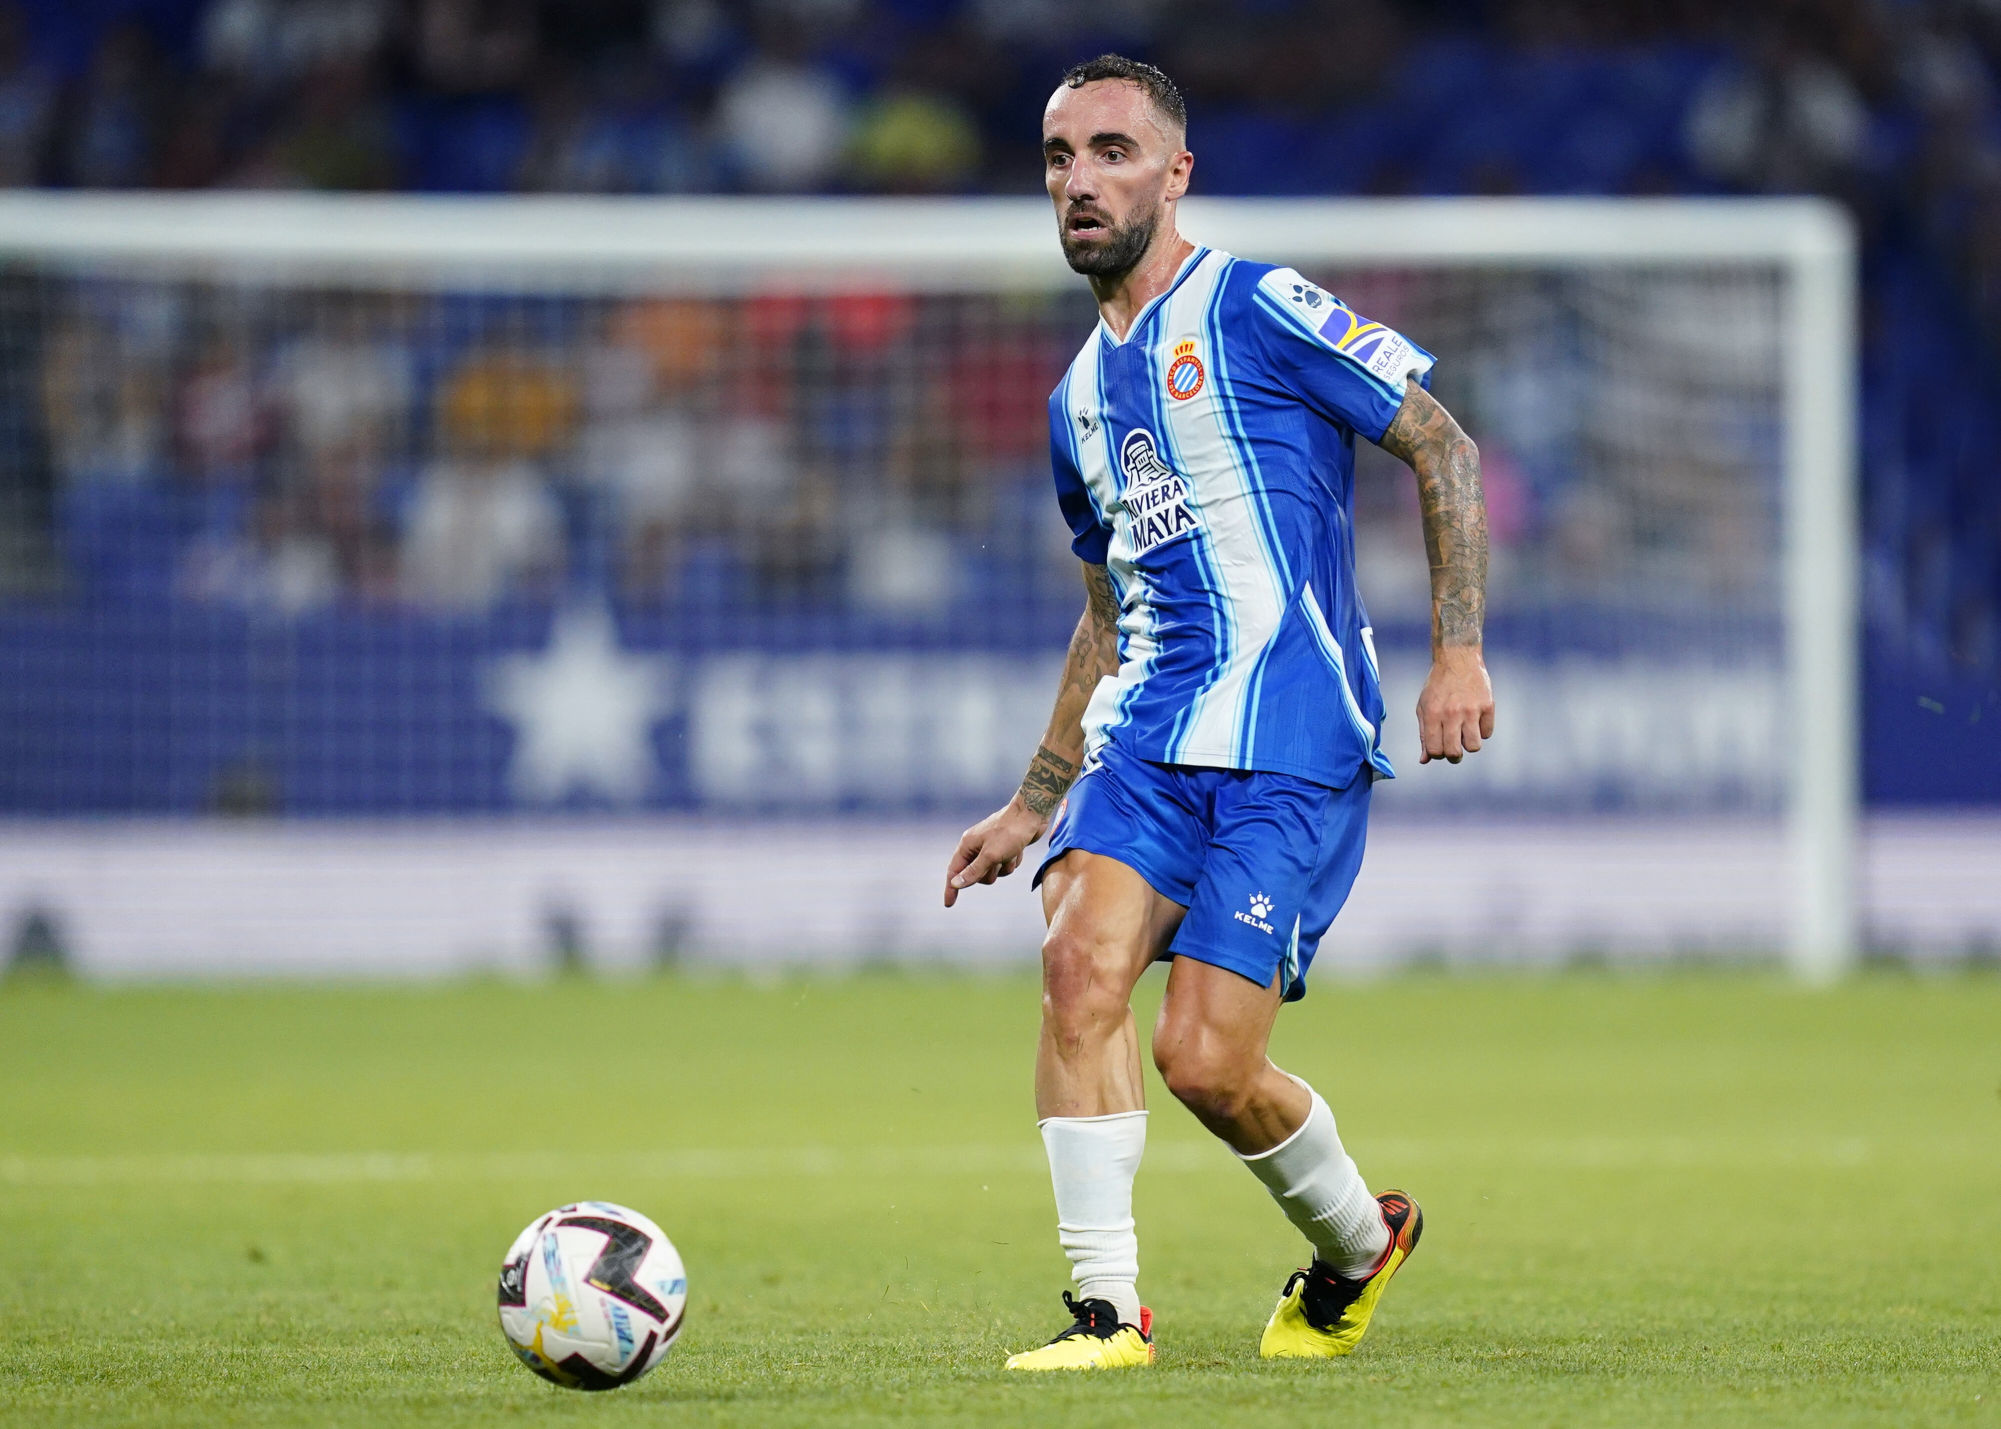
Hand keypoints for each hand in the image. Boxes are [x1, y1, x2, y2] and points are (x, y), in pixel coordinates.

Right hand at [944, 797, 1045, 906]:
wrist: (1032, 814)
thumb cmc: (1010, 832)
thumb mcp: (990, 856)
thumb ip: (973, 872)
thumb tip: (955, 884)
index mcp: (967, 845)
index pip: (954, 871)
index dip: (951, 888)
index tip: (949, 904)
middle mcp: (977, 847)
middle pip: (977, 875)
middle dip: (990, 873)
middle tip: (999, 861)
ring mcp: (991, 848)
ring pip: (994, 872)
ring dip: (1004, 867)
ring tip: (1011, 853)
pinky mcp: (1005, 848)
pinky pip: (1006, 866)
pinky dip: (1013, 861)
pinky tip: (1019, 850)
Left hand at [1416, 647, 1493, 763]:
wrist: (1458, 658)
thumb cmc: (1437, 686)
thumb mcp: (1424, 707)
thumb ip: (1424, 734)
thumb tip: (1425, 760)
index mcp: (1433, 714)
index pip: (1435, 751)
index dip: (1438, 755)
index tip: (1440, 748)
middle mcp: (1451, 713)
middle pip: (1454, 752)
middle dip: (1454, 756)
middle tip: (1455, 748)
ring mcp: (1471, 709)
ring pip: (1474, 746)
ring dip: (1470, 744)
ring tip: (1466, 733)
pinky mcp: (1488, 705)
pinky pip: (1488, 733)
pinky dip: (1482, 730)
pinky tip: (1477, 719)